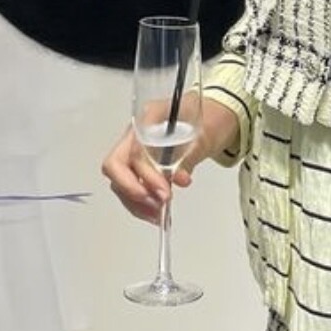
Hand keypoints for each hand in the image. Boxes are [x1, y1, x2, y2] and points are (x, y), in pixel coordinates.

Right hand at [102, 96, 240, 222]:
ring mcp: (134, 150)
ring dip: (136, 202)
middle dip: (133, 190)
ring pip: (120, 180)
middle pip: (115, 165)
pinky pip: (131, 186)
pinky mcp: (141, 166)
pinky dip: (141, 204)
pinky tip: (157, 214)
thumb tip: (179, 179)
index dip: (146, 174)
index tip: (165, 192)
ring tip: (159, 215)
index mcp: (148, 117)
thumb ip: (189, 156)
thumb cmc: (209, 119)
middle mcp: (135, 133)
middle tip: (159, 205)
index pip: (134, 149)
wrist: (214, 115)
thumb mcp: (204, 135)